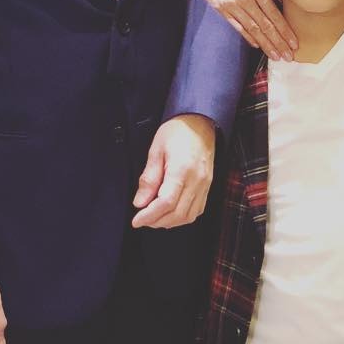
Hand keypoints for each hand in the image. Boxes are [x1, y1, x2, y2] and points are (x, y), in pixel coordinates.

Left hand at [131, 114, 215, 228]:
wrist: (200, 122)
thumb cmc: (177, 131)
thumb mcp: (156, 150)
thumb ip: (149, 178)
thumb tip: (140, 202)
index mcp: (182, 169)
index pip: (165, 202)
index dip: (149, 215)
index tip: (136, 220)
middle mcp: (196, 180)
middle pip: (177, 213)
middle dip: (157, 221)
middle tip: (142, 219)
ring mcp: (204, 185)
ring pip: (188, 216)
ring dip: (170, 222)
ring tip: (154, 217)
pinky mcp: (207, 186)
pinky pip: (197, 210)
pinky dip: (182, 217)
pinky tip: (171, 212)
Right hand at [191, 0, 297, 60]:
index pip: (274, 14)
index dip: (285, 31)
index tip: (293, 43)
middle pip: (265, 26)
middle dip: (278, 43)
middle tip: (288, 56)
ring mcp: (232, 6)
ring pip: (252, 30)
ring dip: (265, 44)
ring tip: (276, 55)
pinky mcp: (220, 10)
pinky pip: (237, 26)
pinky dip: (247, 37)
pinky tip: (256, 45)